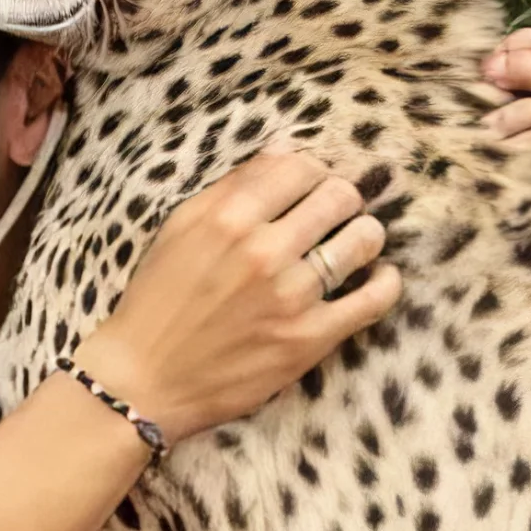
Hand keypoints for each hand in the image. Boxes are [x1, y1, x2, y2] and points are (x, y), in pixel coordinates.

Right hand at [71, 151, 400, 446]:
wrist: (144, 380)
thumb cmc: (157, 302)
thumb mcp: (179, 230)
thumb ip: (231, 188)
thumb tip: (285, 150)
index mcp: (228, 217)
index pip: (300, 167)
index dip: (313, 172)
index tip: (312, 187)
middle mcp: (262, 251)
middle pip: (338, 196)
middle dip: (343, 199)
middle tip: (336, 214)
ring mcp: (290, 295)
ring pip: (363, 240)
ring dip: (366, 235)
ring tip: (356, 243)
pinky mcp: (309, 338)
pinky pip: (374, 298)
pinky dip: (385, 282)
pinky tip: (379, 277)